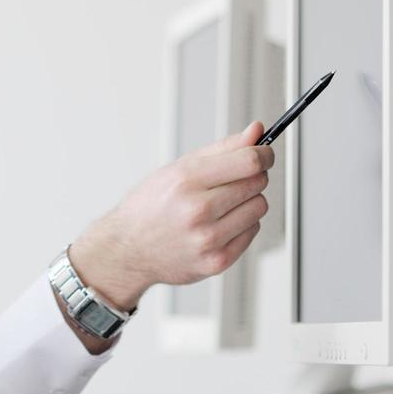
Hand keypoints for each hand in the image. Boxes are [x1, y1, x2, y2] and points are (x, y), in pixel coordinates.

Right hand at [71, 121, 273, 309]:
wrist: (128, 249)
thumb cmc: (151, 206)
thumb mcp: (179, 168)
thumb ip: (222, 149)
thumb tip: (256, 132)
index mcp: (186, 181)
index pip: (248, 161)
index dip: (264, 153)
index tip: (264, 153)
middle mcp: (197, 211)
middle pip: (257, 183)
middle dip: (252, 177)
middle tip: (232, 181)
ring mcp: (208, 239)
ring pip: (259, 207)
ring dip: (248, 202)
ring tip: (222, 205)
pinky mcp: (216, 262)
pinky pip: (252, 232)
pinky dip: (243, 225)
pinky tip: (220, 224)